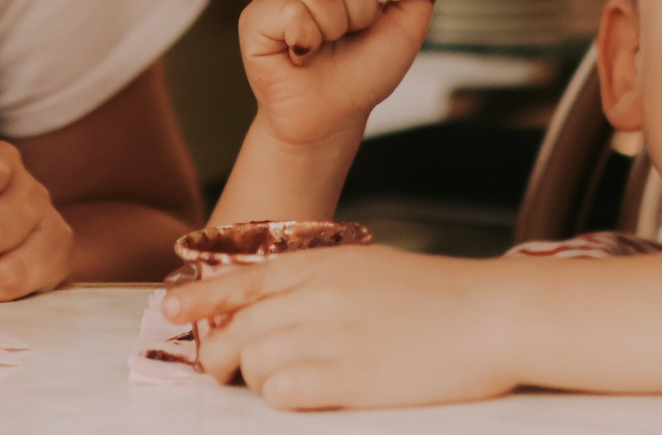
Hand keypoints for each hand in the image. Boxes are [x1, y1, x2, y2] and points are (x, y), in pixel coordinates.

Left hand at [163, 246, 515, 409]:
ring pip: (252, 360)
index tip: (170, 312)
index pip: (240, 278)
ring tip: (286, 381)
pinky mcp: (349, 378)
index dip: (199, 298)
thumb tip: (271, 303)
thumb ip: (317, 282)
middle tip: (224, 370)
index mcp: (321, 265)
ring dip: (257, 378)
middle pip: (234, 327)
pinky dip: (283, 397)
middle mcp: (316, 295)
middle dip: (218, 354)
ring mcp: (330, 335)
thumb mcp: (367, 269)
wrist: (491, 315)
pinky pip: (282, 391)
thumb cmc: (435, 297)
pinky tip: (306, 393)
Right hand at [241, 0, 437, 148]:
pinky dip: (307, 40)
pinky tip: (301, 55)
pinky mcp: (255, 18)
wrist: (334, 117)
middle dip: (361, 10)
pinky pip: (290, 13)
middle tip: (349, 36)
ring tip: (324, 47)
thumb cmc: (362, 73)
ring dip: (334, 29)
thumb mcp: (406, 28)